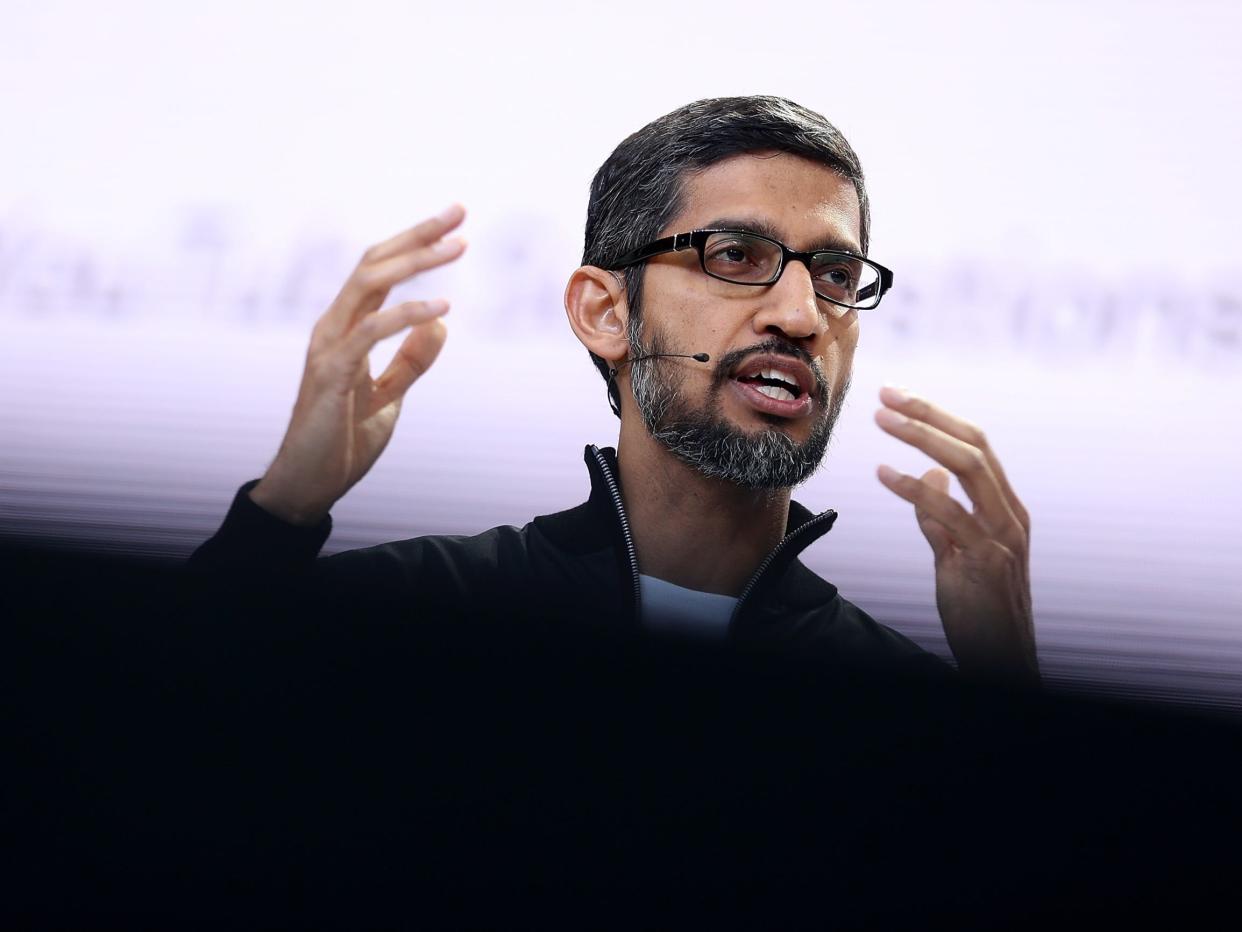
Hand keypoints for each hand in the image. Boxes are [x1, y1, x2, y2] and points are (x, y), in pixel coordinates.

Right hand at [249, 205, 467, 525]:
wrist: (309, 486)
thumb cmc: (342, 441)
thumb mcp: (389, 397)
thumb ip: (411, 361)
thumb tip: (439, 324)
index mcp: (345, 330)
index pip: (379, 272)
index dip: (414, 243)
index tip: (454, 224)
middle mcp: (332, 328)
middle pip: (373, 264)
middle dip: (417, 235)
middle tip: (458, 212)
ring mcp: (328, 348)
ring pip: (368, 285)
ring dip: (415, 261)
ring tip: (457, 247)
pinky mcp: (331, 374)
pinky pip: (369, 333)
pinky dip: (406, 315)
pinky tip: (440, 308)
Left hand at [874, 386, 1038, 683]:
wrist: (1001, 658)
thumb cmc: (979, 607)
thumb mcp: (957, 554)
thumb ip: (941, 516)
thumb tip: (927, 473)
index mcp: (1006, 508)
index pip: (976, 447)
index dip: (938, 418)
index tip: (899, 398)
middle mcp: (1010, 514)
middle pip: (974, 446)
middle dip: (929, 415)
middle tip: (887, 395)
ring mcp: (1002, 536)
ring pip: (967, 469)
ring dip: (921, 438)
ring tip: (882, 420)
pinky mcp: (986, 561)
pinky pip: (949, 514)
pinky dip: (915, 489)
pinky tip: (884, 474)